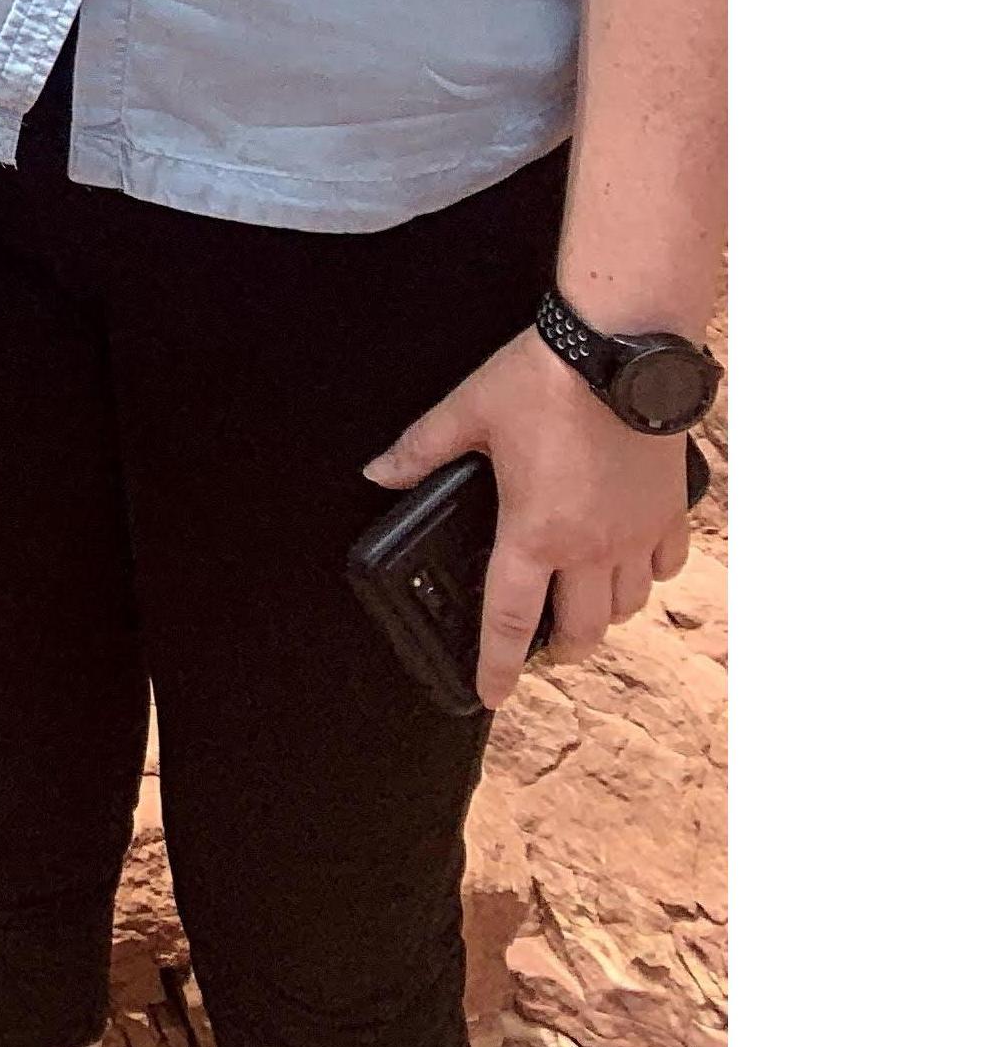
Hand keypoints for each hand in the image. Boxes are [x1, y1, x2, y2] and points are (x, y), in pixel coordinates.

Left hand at [366, 327, 702, 711]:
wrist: (620, 351)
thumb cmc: (543, 381)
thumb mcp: (466, 411)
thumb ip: (420, 450)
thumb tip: (380, 474)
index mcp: (535, 533)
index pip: (509, 620)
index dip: (497, 665)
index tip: (491, 695)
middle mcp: (591, 547)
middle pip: (579, 631)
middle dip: (557, 650)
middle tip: (539, 650)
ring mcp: (635, 534)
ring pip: (625, 607)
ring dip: (600, 616)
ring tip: (578, 607)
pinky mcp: (667, 513)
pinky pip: (663, 568)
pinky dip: (644, 577)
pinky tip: (627, 563)